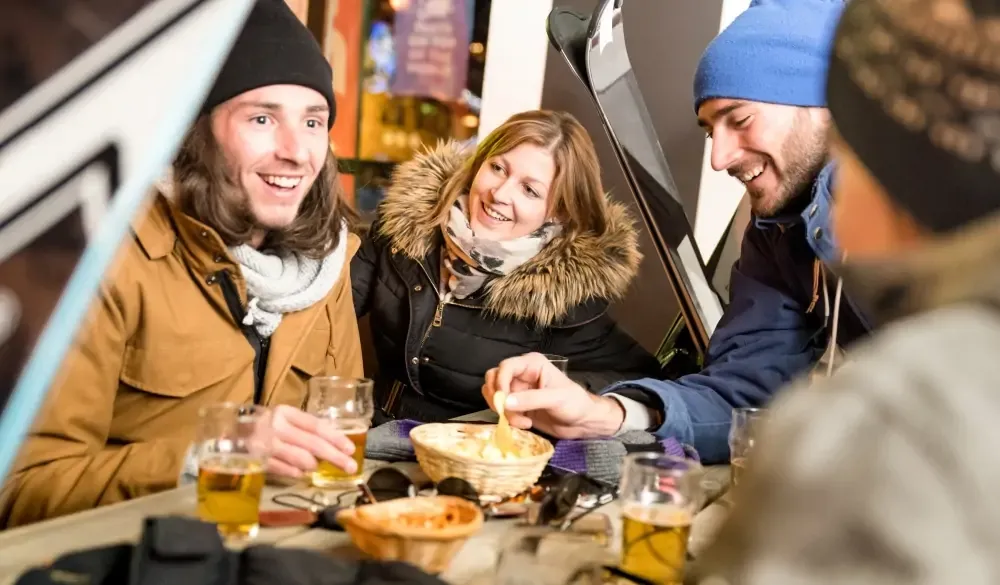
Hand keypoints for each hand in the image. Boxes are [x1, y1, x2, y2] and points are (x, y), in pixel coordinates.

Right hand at [265, 405, 357, 478]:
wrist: (231, 433)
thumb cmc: (265, 425)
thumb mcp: (285, 420)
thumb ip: (305, 429)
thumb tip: (333, 444)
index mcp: (286, 412)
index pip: (317, 426)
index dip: (336, 438)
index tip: (350, 449)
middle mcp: (277, 426)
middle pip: (313, 443)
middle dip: (335, 457)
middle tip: (350, 467)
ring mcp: (266, 444)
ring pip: (301, 458)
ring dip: (314, 465)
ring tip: (317, 467)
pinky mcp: (258, 460)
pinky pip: (285, 470)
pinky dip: (296, 472)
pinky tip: (302, 473)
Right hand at [482, 352, 624, 438]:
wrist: (583, 422)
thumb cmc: (575, 404)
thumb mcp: (556, 399)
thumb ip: (531, 399)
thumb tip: (505, 402)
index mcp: (532, 364)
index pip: (506, 367)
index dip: (500, 382)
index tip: (502, 401)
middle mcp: (522, 374)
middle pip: (494, 379)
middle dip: (498, 398)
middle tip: (508, 413)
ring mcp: (518, 390)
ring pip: (495, 396)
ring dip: (503, 411)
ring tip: (522, 422)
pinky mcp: (517, 406)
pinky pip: (502, 410)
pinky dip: (507, 419)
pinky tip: (525, 424)